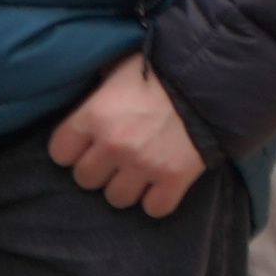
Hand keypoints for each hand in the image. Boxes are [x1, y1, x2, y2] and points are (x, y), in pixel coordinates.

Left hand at [50, 54, 207, 216]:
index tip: (85, 144)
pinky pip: (154, 208)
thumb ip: (100, 86)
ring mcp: (144, 164)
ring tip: (139, 169)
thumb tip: (89, 91)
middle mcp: (113, 144)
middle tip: (116, 155)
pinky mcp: (174, 178)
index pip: (60, 152)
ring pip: (116, 198)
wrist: (215, 74)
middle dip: (99, 168)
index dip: (72, 149)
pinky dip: (157, 199)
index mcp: (94, 115)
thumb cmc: (163, 67)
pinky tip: (161, 182)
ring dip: (127, 186)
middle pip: (85, 179)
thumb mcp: (121, 66)